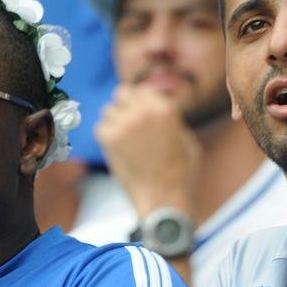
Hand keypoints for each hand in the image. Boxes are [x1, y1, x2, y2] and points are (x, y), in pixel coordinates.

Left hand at [93, 84, 199, 218]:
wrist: (163, 197)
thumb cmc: (180, 173)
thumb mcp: (187, 139)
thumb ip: (173, 121)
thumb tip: (160, 110)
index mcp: (165, 109)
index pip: (142, 89)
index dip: (139, 100)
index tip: (137, 111)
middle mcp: (144, 112)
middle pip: (122, 93)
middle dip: (124, 106)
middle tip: (126, 122)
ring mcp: (125, 125)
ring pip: (108, 110)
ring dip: (114, 121)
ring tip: (123, 139)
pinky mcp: (110, 140)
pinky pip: (100, 127)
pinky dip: (105, 136)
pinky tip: (116, 148)